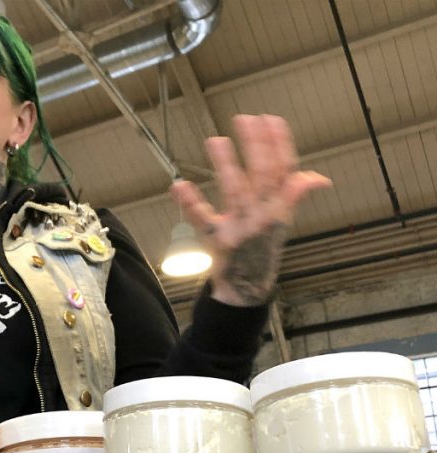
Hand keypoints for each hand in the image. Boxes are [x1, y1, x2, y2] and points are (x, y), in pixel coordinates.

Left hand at [170, 114, 331, 306]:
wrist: (247, 286)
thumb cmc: (262, 245)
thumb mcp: (283, 221)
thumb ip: (294, 194)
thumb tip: (319, 178)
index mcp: (280, 208)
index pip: (285, 171)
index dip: (280, 144)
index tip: (272, 119)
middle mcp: (263, 216)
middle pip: (262, 176)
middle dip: (255, 146)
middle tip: (243, 119)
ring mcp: (240, 228)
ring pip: (235, 192)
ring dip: (226, 165)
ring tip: (216, 140)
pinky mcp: (216, 240)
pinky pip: (202, 220)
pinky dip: (190, 203)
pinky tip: (178, 184)